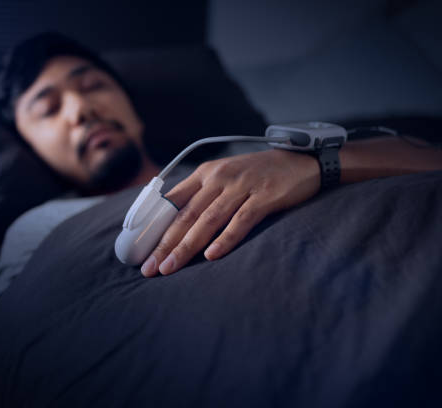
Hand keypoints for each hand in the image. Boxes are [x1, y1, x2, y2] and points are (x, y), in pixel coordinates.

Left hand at [140, 148, 320, 276]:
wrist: (301, 161)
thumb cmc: (258, 175)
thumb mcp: (225, 177)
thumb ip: (201, 196)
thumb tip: (174, 225)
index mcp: (205, 174)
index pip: (172, 201)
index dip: (154, 227)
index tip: (140, 250)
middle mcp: (219, 178)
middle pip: (185, 215)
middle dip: (165, 244)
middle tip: (150, 268)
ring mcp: (242, 186)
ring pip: (207, 220)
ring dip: (187, 246)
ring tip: (170, 268)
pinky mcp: (264, 197)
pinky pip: (240, 221)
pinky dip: (225, 239)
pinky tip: (211, 256)